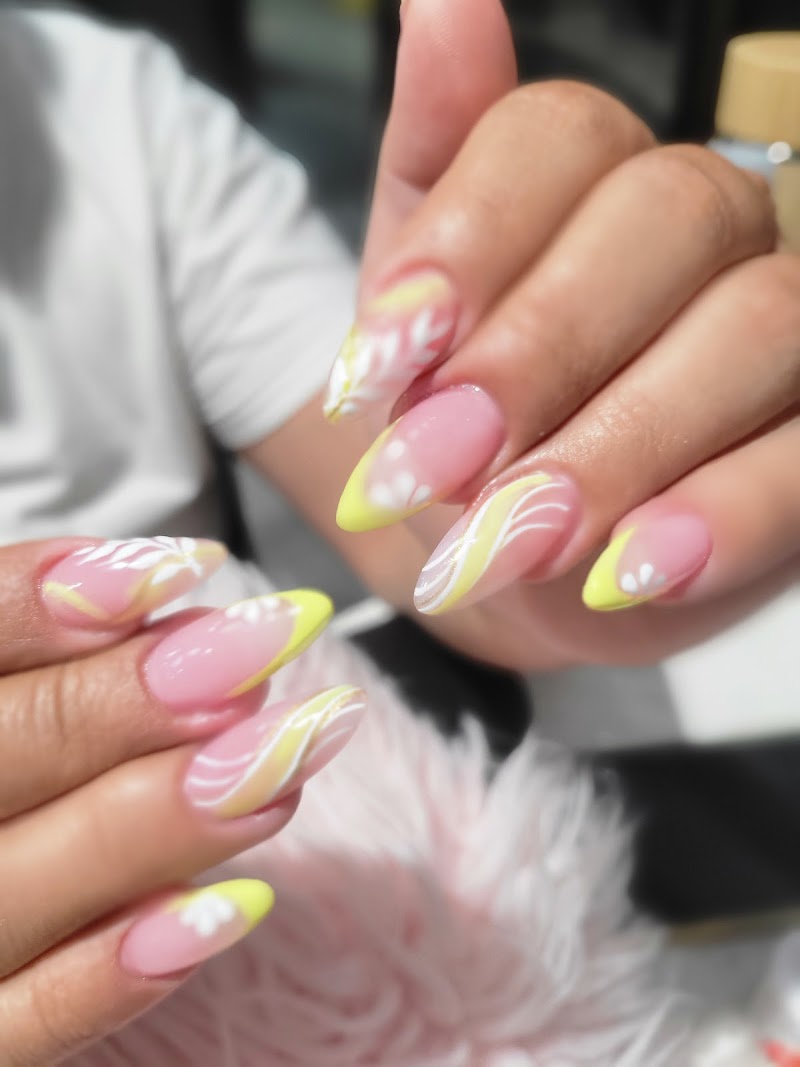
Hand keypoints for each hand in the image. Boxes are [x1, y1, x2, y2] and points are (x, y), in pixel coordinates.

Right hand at [0, 536, 364, 1064]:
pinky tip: (228, 909)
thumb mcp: (1, 677)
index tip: (182, 565)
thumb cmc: (9, 747)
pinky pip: (23, 1028)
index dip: (41, 602)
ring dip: (157, 821)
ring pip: (14, 888)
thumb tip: (159, 574)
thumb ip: (36, 635)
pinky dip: (114, 975)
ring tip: (285, 755)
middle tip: (261, 652)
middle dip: (126, 702)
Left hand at [322, 0, 798, 669]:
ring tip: (515, 541)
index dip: (470, 240)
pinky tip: (632, 572)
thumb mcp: (410, 316)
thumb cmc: (453, 424)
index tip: (382, 359)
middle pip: (666, 217)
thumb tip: (442, 1)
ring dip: (622, 444)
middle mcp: (709, 228)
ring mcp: (781, 327)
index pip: (560, 137)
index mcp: (595, 178)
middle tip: (436, 465)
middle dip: (540, 351)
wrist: (500, 554)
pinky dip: (721, 516)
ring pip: (757, 326)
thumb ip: (429, 175)